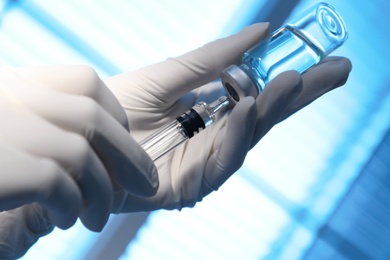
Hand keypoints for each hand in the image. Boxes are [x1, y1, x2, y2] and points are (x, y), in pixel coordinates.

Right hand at [0, 65, 157, 257]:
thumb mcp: (14, 128)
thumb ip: (49, 124)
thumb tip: (99, 144)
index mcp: (17, 84)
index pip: (85, 82)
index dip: (116, 114)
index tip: (125, 142)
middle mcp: (11, 98)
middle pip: (94, 120)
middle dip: (130, 157)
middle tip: (145, 185)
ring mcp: (6, 128)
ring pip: (82, 155)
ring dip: (101, 193)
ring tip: (97, 219)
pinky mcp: (4, 165)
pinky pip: (58, 184)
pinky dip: (71, 205)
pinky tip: (66, 220)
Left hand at [106, 22, 351, 211]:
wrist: (83, 135)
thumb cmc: (120, 105)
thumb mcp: (169, 73)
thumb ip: (214, 58)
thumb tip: (262, 31)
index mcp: (212, 110)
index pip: (262, 94)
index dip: (292, 80)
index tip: (324, 63)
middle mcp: (215, 135)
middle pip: (266, 116)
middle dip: (301, 95)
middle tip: (337, 72)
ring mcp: (205, 161)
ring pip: (249, 137)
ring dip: (271, 110)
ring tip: (294, 82)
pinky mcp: (191, 186)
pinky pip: (221, 161)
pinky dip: (236, 135)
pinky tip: (248, 110)